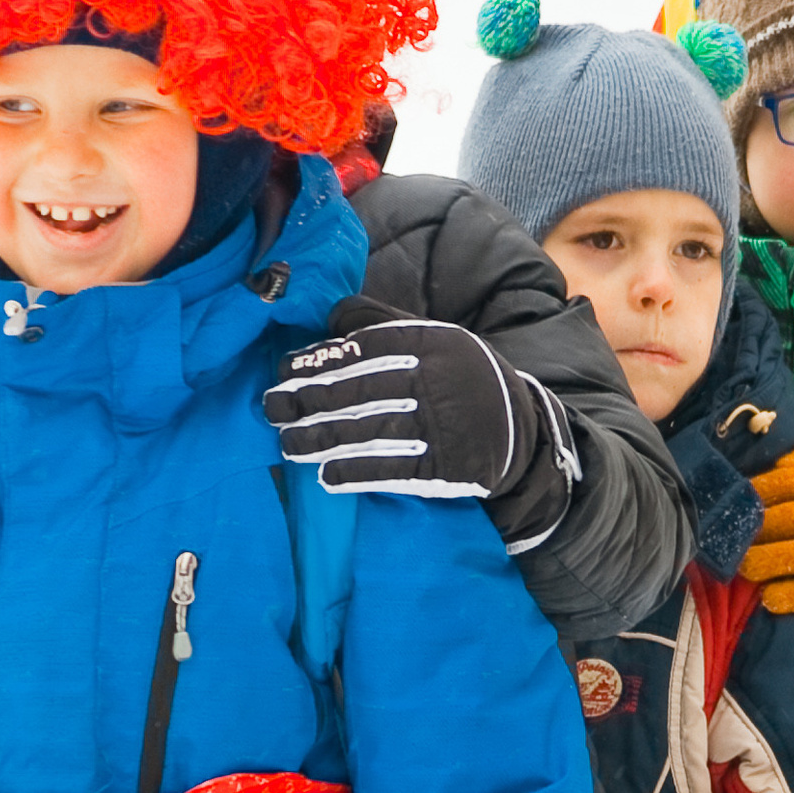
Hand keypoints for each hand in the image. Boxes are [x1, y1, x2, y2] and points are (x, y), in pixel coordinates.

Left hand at [264, 317, 580, 551]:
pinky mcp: (446, 469)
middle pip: (359, 391)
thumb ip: (385, 324)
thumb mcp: (438, 339)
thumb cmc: (464, 379)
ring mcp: (441, 428)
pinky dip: (357, 474)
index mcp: (430, 344)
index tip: (285, 370)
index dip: (320, 360)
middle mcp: (435, 382)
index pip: (364, 348)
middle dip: (308, 400)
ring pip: (369, 432)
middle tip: (273, 408)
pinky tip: (326, 476)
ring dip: (322, 439)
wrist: (520, 430)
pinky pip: (393, 471)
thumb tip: (331, 316)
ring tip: (289, 443)